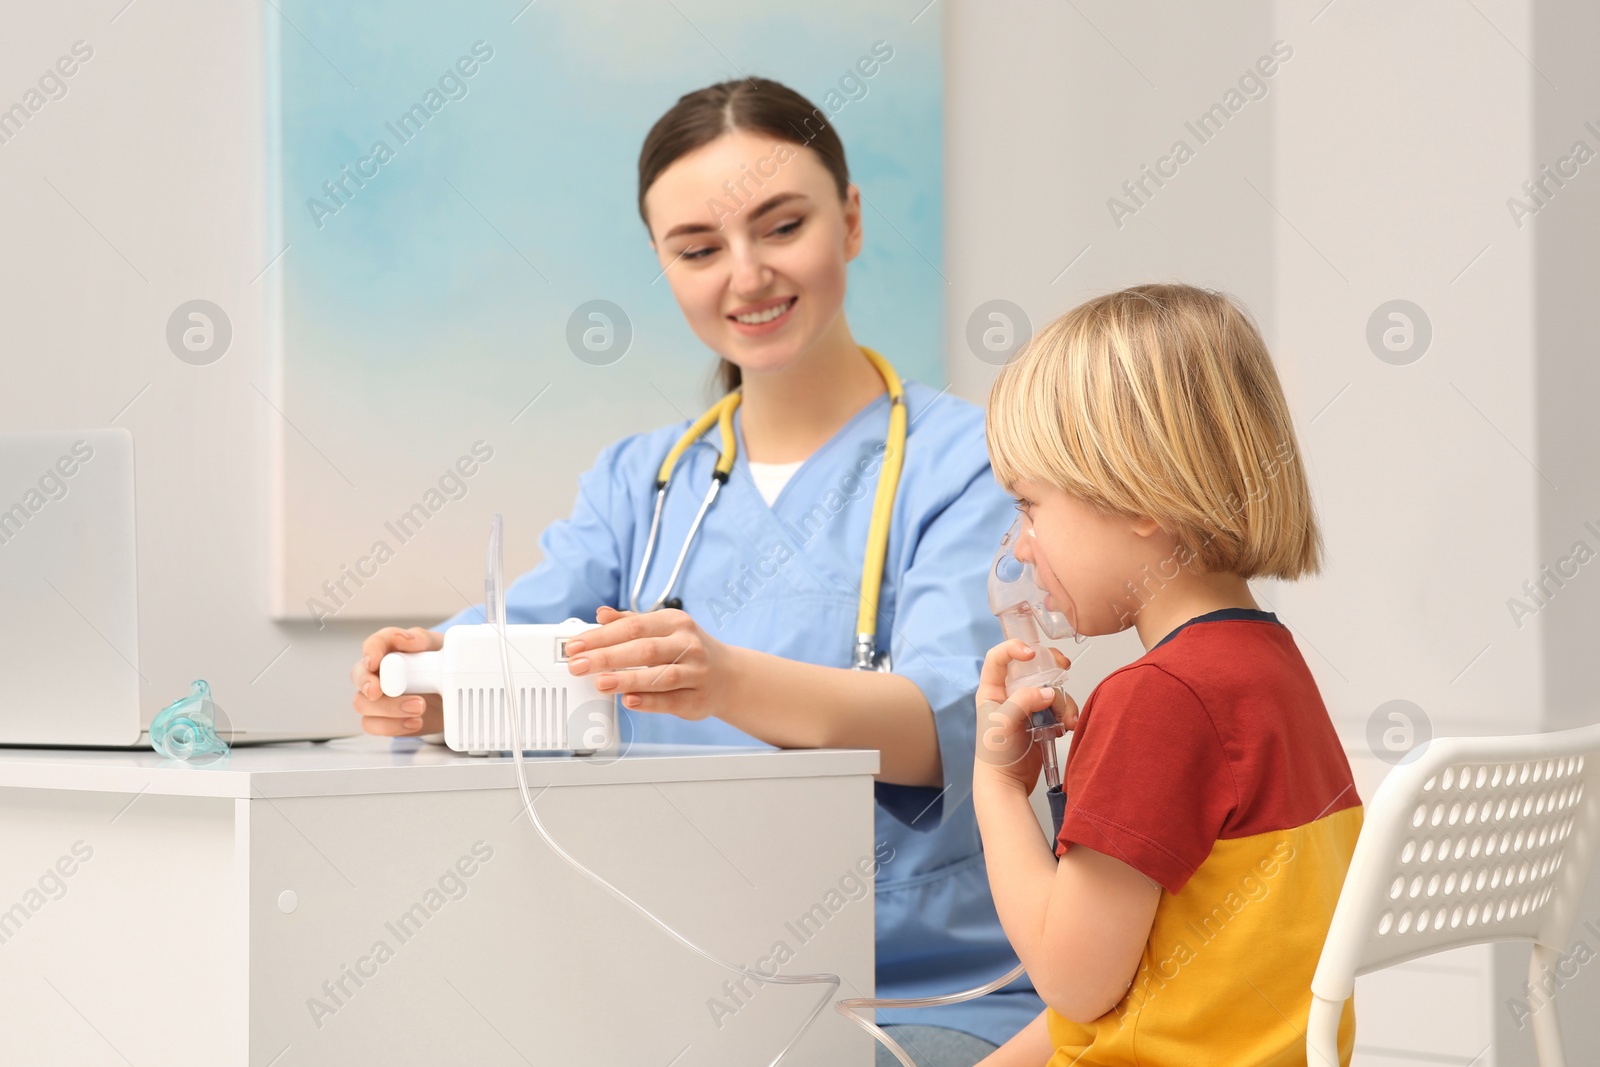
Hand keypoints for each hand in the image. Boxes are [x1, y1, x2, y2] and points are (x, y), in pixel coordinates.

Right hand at [351, 626, 443, 736]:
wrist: (452, 698)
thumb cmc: (440, 666)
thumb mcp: (438, 647)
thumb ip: (424, 639)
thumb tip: (412, 641)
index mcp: (391, 648)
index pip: (375, 643)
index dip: (372, 651)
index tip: (375, 662)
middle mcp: (377, 671)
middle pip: (358, 674)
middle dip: (366, 683)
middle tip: (377, 690)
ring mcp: (376, 696)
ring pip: (362, 703)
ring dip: (389, 707)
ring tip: (420, 707)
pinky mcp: (381, 718)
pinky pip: (372, 725)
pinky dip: (393, 726)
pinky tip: (415, 722)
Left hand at [562, 605, 735, 719]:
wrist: (729, 676)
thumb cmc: (688, 651)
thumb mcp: (663, 628)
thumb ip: (630, 622)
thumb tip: (601, 615)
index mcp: (675, 622)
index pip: (633, 626)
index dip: (601, 636)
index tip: (575, 646)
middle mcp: (688, 644)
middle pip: (644, 649)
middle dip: (607, 657)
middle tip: (578, 665)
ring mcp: (696, 672)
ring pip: (660, 675)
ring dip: (628, 679)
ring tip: (600, 683)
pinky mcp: (698, 698)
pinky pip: (672, 700)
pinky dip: (650, 701)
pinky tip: (629, 701)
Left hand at [974, 640, 1077, 791]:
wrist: (1007, 784)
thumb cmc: (995, 754)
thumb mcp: (1004, 722)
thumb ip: (1024, 701)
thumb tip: (1049, 692)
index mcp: (992, 690)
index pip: (998, 657)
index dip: (1013, 648)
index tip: (1031, 654)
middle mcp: (1009, 695)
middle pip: (1032, 669)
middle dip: (1050, 667)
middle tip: (1064, 667)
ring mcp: (1027, 707)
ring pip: (1051, 690)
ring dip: (1064, 701)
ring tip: (1067, 721)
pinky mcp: (1042, 721)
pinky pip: (1059, 708)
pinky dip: (1067, 714)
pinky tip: (1067, 726)